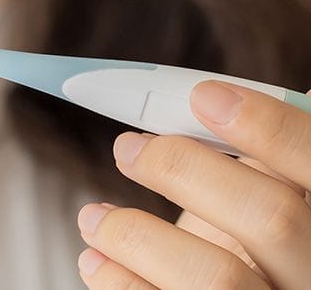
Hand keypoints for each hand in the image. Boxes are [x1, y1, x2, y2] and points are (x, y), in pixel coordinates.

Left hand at [76, 81, 310, 288]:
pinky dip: (120, 283)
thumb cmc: (243, 237)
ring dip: (137, 235)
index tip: (204, 96)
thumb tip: (212, 93)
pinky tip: (95, 259)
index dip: (269, 128)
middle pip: (271, 218)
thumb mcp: (262, 191)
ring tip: (93, 216)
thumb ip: (255, 154)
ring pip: (215, 277)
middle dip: (187, 171)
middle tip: (127, 147)